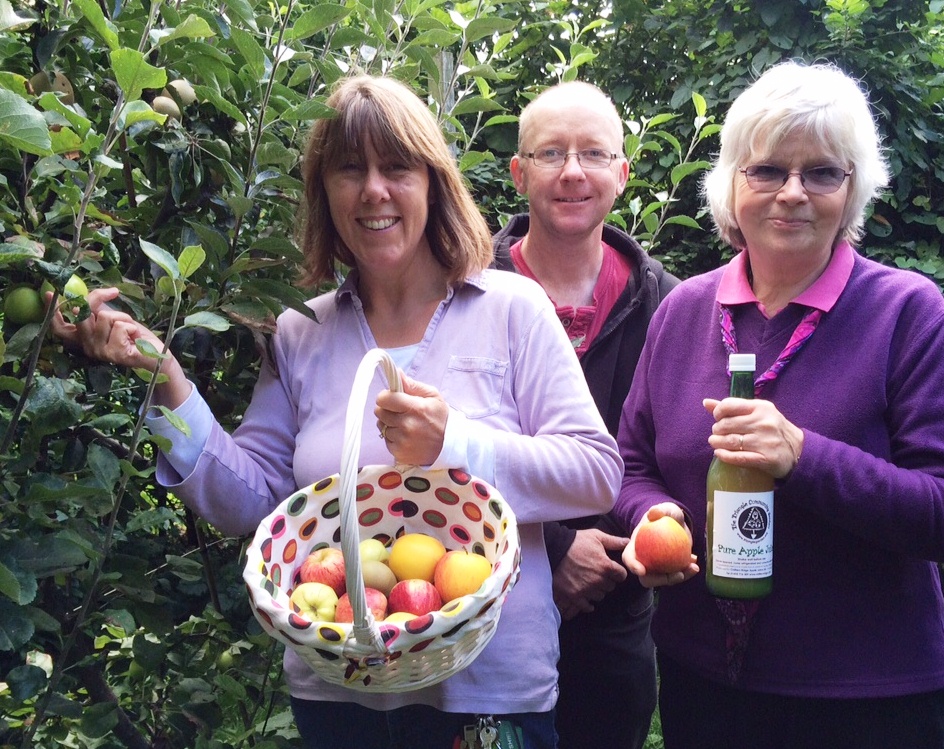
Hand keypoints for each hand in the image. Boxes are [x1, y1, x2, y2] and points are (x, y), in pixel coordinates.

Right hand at [48, 287, 190, 408]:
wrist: (156, 354)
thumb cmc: (135, 336)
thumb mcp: (114, 318)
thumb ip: (98, 310)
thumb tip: (88, 296)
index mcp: (85, 339)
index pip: (60, 328)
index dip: (52, 311)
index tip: (50, 293)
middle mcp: (88, 347)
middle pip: (82, 314)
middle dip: (99, 300)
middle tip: (113, 293)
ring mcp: (100, 352)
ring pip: (105, 317)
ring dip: (123, 317)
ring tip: (131, 330)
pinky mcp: (114, 353)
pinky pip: (120, 326)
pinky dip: (131, 326)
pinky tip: (135, 338)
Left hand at [374, 374, 448, 465]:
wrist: (449, 446)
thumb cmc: (440, 418)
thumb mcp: (433, 397)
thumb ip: (413, 385)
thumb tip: (397, 373)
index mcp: (415, 408)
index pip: (384, 399)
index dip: (386, 397)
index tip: (392, 399)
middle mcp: (407, 425)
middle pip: (379, 412)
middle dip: (386, 409)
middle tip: (399, 412)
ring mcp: (402, 441)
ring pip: (381, 426)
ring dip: (389, 424)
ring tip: (404, 425)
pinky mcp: (399, 453)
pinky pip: (385, 440)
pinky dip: (392, 437)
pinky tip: (405, 436)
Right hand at [552, 529, 628, 619]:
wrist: (553, 549)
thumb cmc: (576, 541)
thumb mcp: (596, 536)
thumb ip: (614, 541)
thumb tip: (628, 542)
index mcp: (606, 566)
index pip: (621, 575)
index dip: (617, 572)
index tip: (612, 569)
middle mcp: (599, 580)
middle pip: (610, 586)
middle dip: (606, 580)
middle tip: (598, 573)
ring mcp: (587, 589)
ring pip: (600, 596)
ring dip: (597, 590)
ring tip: (589, 582)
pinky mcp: (575, 596)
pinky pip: (587, 606)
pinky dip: (587, 603)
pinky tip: (585, 595)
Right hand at [622, 502, 698, 587]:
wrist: (676, 521)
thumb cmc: (665, 515)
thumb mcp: (664, 509)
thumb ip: (660, 509)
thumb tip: (654, 512)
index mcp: (636, 546)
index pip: (629, 558)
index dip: (633, 566)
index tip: (642, 571)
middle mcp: (644, 559)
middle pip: (646, 577)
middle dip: (661, 580)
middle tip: (678, 574)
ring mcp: (657, 566)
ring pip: (664, 579)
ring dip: (679, 577)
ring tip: (693, 568)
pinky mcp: (670, 569)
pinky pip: (677, 574)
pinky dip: (687, 571)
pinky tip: (694, 562)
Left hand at [703, 397, 803, 478]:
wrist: (798, 451)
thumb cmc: (773, 429)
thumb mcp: (757, 413)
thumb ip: (732, 408)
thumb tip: (706, 403)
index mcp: (761, 408)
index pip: (729, 405)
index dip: (718, 412)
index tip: (717, 418)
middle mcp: (763, 423)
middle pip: (727, 425)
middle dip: (717, 430)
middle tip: (716, 434)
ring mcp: (765, 441)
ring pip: (730, 441)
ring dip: (717, 443)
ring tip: (715, 443)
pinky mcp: (765, 459)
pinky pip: (738, 457)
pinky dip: (725, 456)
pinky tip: (719, 454)